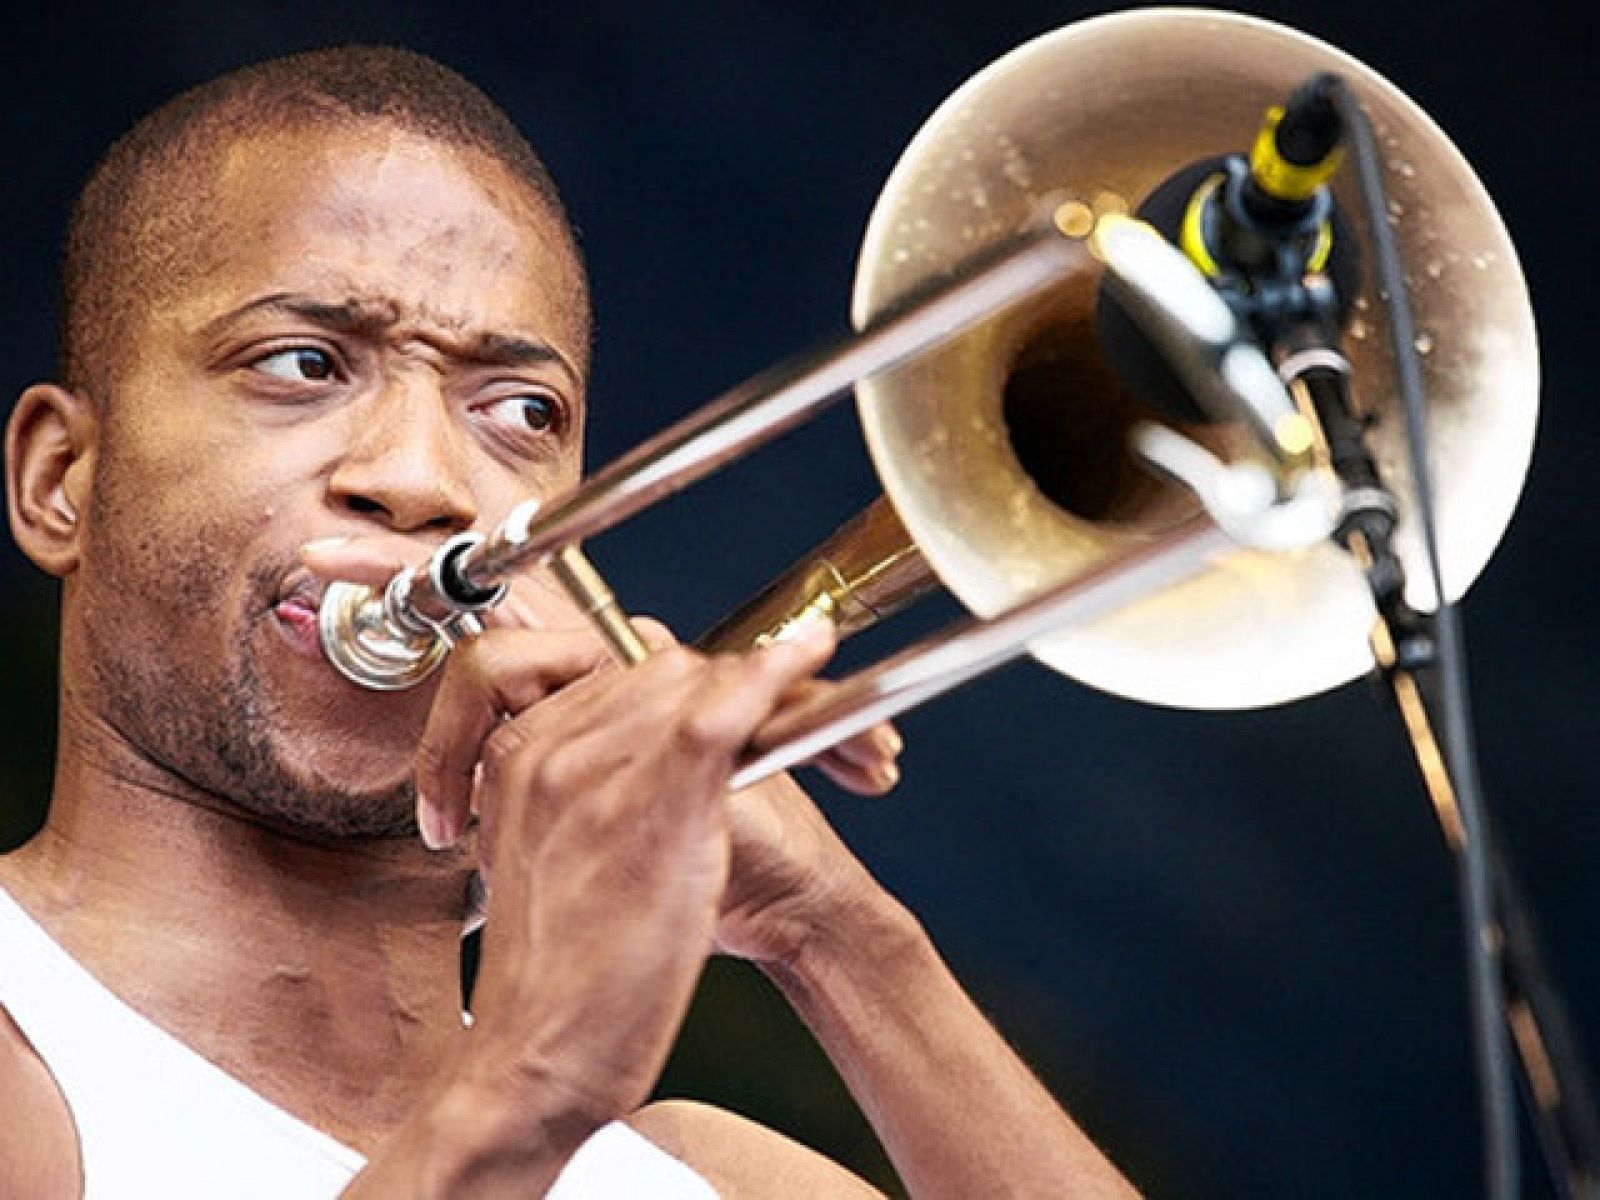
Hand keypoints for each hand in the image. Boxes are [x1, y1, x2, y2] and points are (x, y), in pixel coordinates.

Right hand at [301, 533, 855, 1120]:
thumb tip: (645, 772)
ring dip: (774, 689)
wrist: (535, 1064)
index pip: (609, 675)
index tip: (737, 700)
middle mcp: (546, 752)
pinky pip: (715, 713)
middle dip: (736, 684)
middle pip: (656, 671)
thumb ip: (581, 806)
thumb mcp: (553, 870)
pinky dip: (772, 674)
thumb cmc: (556, 982)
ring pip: (691, 684)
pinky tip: (810, 655)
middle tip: (804, 713)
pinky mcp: (646, 806)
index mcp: (515, 762)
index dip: (688, 686)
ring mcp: (592, 772)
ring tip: (827, 703)